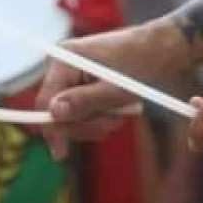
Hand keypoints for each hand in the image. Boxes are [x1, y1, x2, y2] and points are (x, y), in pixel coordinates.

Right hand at [37, 19, 188, 158]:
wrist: (156, 48)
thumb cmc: (139, 63)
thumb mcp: (115, 89)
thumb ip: (84, 102)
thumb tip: (53, 113)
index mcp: (64, 59)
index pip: (45, 101)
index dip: (52, 129)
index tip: (62, 154)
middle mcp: (61, 65)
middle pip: (59, 113)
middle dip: (88, 123)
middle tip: (116, 122)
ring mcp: (70, 74)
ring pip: (73, 116)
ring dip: (100, 121)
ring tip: (124, 111)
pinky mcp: (80, 83)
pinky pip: (83, 111)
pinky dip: (102, 116)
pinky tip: (119, 108)